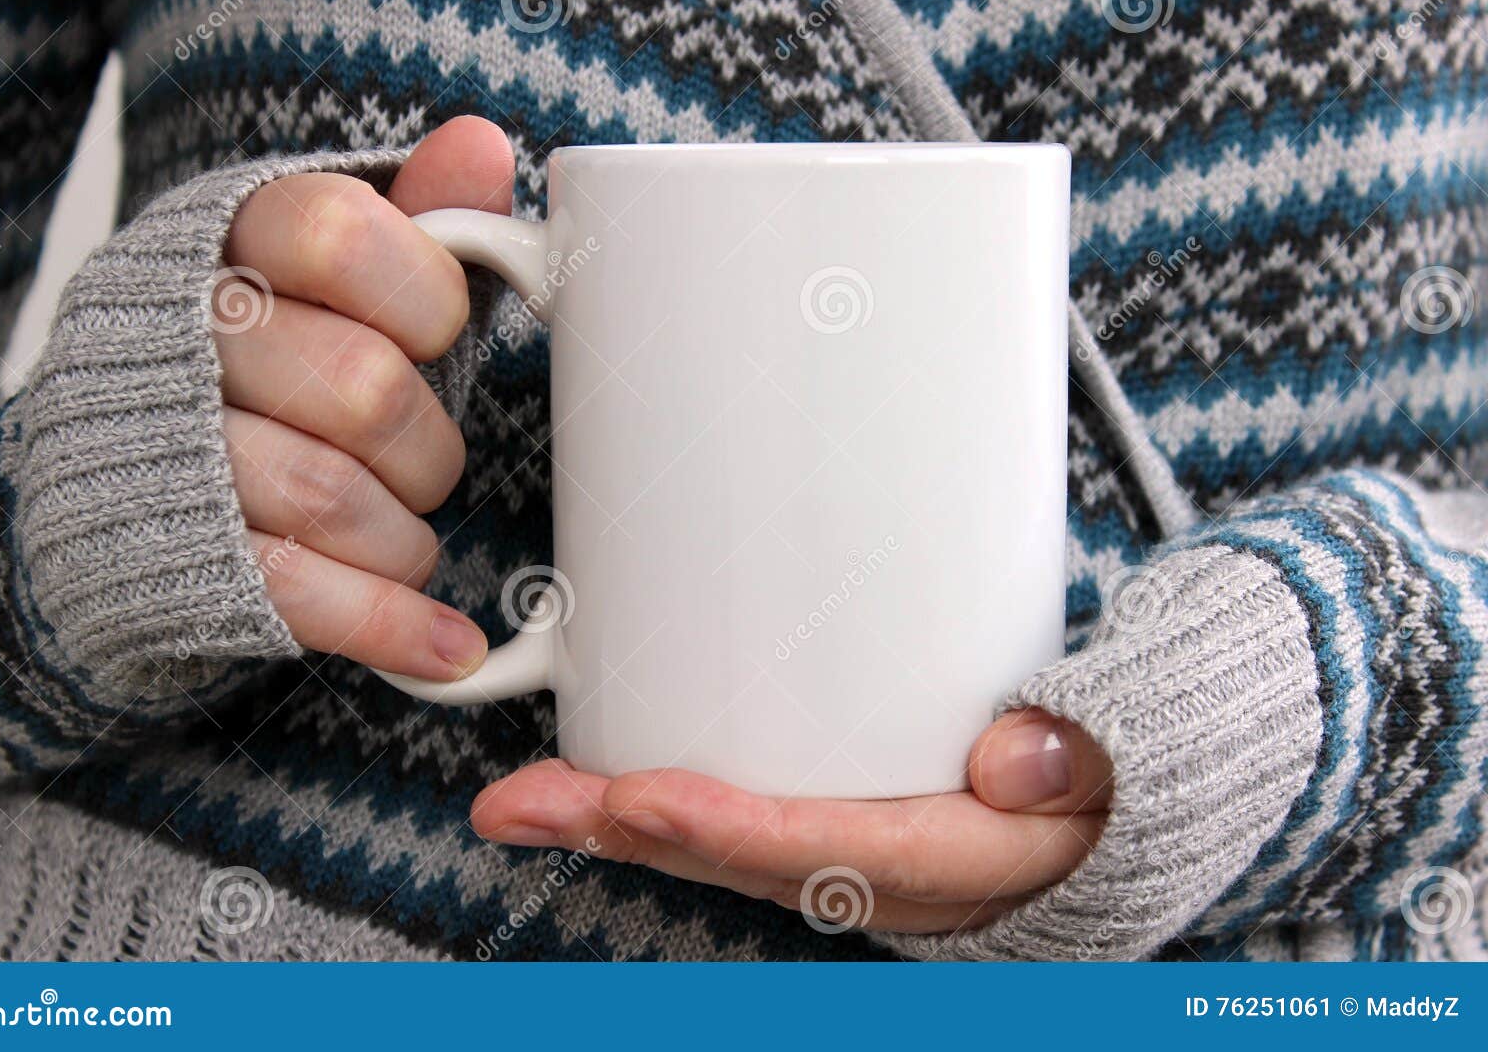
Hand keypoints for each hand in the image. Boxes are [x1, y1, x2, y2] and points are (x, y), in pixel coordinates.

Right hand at [216, 116, 514, 681]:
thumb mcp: (336, 283)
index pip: (337, 235)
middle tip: (422, 458)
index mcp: (228, 244)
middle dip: (428, 444)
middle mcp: (182, 338)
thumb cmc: (268, 370)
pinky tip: (444, 645)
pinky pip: (295, 592)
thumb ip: (411, 217)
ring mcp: (168, 454)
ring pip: (329, 494)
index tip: (438, 332)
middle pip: (361, 386)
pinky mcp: (175, 559)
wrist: (111, 487)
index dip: (424, 297)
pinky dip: (387, 625)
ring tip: (407, 537)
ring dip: (405, 535)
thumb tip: (481, 145)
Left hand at [471, 709, 1111, 932]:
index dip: (727, 831)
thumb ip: (1074, 755)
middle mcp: (875, 875)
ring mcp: (837, 861)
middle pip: (732, 861)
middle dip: (622, 832)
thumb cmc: (1094, 784)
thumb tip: (1013, 760)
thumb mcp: (1111, 767)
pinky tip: (591, 790)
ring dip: (611, 824)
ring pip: (711, 851)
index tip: (642, 797)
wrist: (1098, 825)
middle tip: (521, 804)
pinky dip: (649, 815)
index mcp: (946, 860)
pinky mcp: (816, 836)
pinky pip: (724, 832)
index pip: (822, 851)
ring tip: (521, 801)